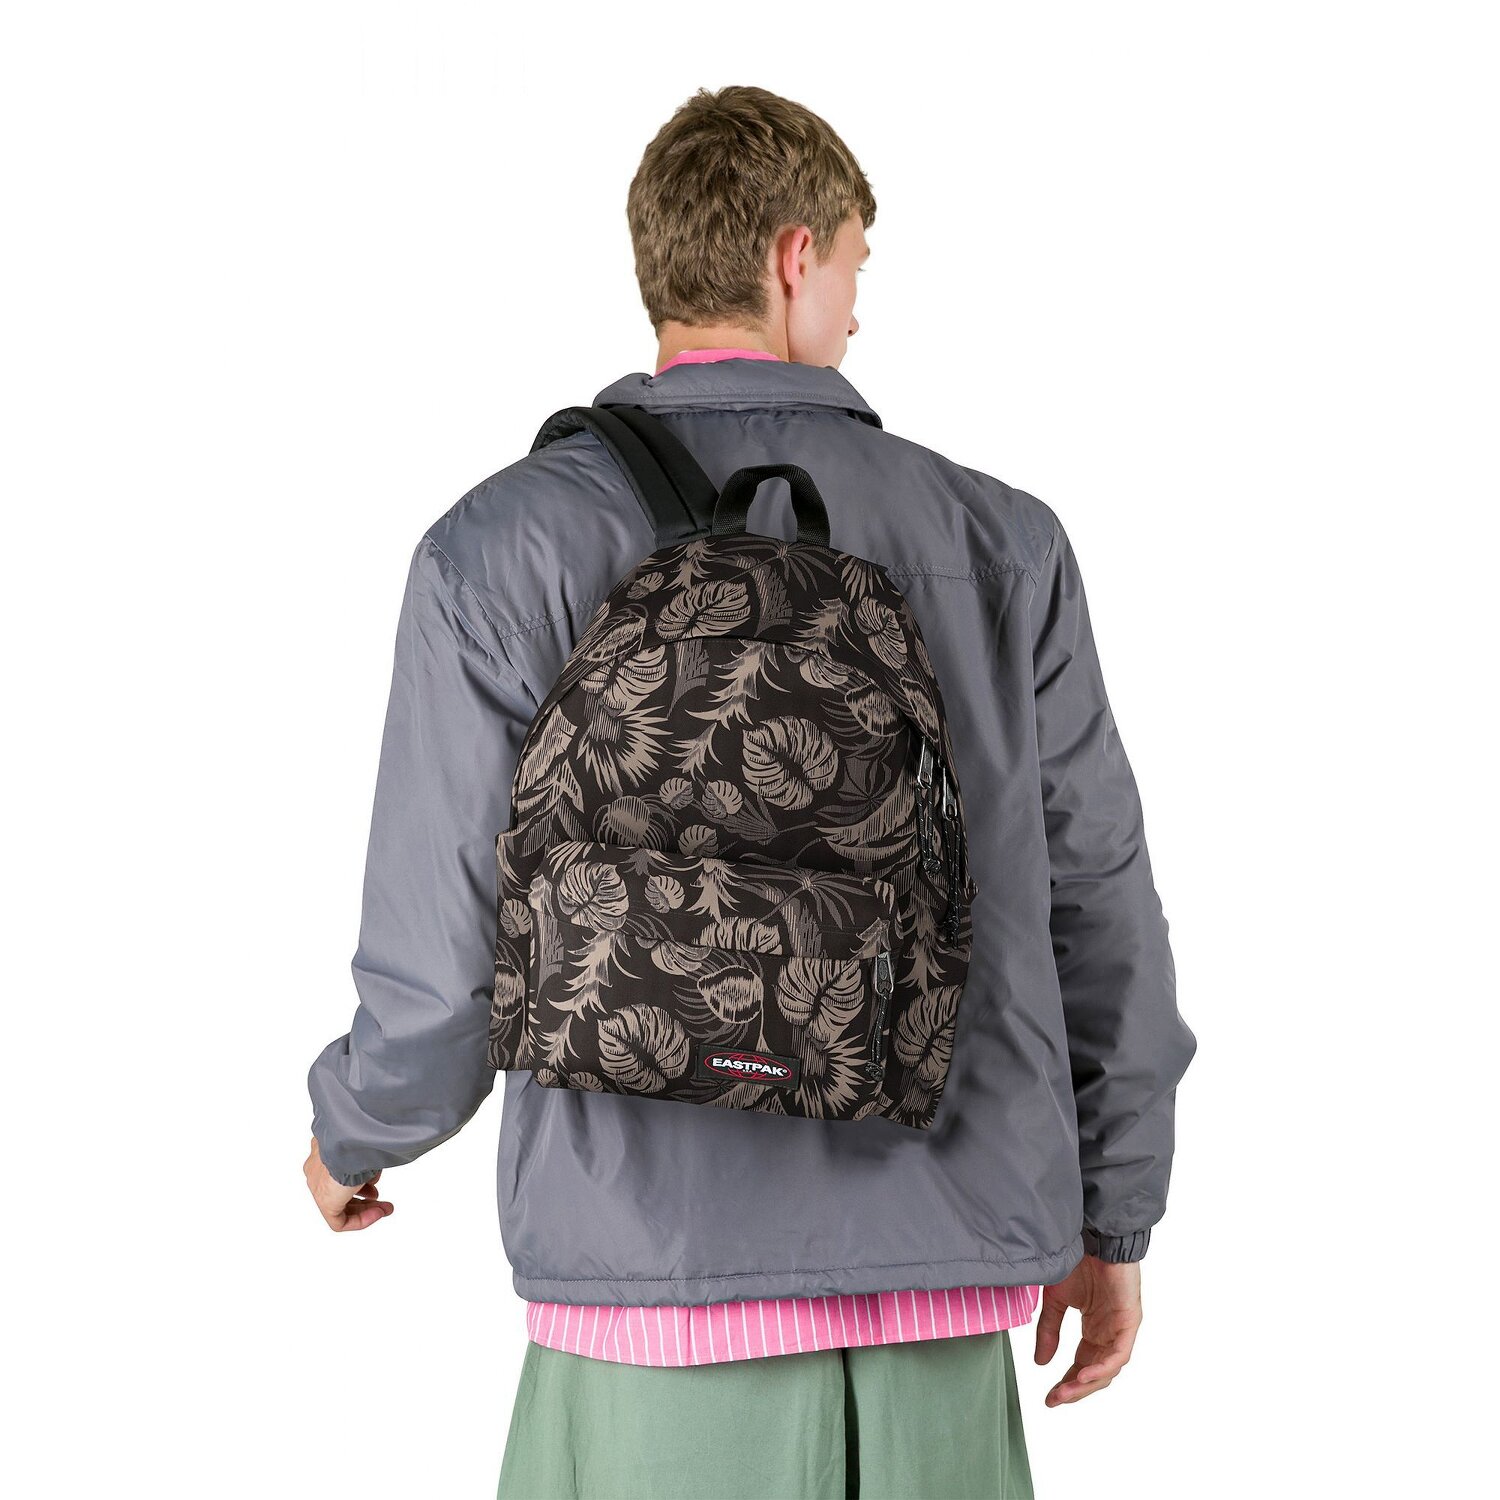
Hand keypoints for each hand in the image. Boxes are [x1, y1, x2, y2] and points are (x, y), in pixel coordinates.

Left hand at [303, 1135, 394, 1231]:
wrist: (349, 1140)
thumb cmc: (357, 1134)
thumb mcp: (361, 1142)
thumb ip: (364, 1154)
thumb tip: (376, 1165)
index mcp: (321, 1153)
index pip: (338, 1173)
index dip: (361, 1179)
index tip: (377, 1181)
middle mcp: (316, 1172)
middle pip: (341, 1192)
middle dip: (366, 1197)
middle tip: (383, 1201)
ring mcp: (318, 1188)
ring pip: (341, 1206)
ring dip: (367, 1208)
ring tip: (386, 1209)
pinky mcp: (325, 1204)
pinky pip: (340, 1221)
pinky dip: (361, 1220)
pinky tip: (378, 1213)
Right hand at [1033, 1254, 1140, 1405]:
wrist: (1092, 1236)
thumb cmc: (1077, 1261)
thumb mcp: (1056, 1301)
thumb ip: (1049, 1330)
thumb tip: (1041, 1363)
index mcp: (1094, 1330)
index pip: (1083, 1366)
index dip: (1067, 1383)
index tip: (1049, 1398)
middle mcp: (1109, 1334)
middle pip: (1096, 1374)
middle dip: (1075, 1390)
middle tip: (1055, 1400)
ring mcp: (1121, 1329)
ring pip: (1107, 1369)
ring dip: (1085, 1384)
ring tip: (1065, 1392)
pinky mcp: (1129, 1321)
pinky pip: (1118, 1354)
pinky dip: (1102, 1368)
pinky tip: (1083, 1376)